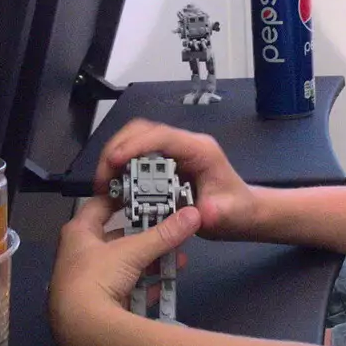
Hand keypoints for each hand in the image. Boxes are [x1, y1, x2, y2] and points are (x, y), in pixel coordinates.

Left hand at [47, 197, 200, 345]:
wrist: (82, 331)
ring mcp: (89, 282)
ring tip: (175, 259)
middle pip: (116, 238)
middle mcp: (80, 256)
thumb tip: (192, 214)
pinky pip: (127, 290)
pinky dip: (146, 287)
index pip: (100, 205)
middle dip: (144, 235)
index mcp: (78, 234)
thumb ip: (164, 234)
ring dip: (149, 263)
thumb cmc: (96, 279)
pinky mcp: (99, 305)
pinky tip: (164, 286)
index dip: (121, 197)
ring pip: (124, 265)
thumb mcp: (133, 252)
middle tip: (168, 229)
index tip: (144, 192)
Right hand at [99, 119, 259, 239]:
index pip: (163, 137)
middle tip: (103, 177)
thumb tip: (199, 214)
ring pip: (136, 140)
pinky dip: (121, 168)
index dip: (136, 145)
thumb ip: (215, 213)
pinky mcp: (165, 163)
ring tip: (104, 183)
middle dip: (118, 148)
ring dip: (115, 157)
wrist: (243, 213)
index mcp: (200, 150)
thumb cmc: (238, 209)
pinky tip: (114, 187)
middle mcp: (184, 145)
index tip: (114, 161)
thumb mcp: (228, 214)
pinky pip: (137, 156)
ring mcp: (174, 153)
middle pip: (143, 131)